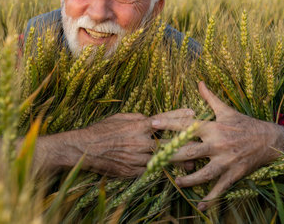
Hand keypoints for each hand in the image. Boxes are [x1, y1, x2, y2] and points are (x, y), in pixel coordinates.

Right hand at [42, 110, 194, 176]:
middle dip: (185, 144)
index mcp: (138, 125)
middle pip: (168, 143)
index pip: (164, 119)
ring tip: (190, 163)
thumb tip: (151, 119)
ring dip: (175, 161)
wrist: (84, 149)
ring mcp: (137, 158)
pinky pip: (148, 170)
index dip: (179, 116)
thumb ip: (138, 118)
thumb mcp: (120, 117)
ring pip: (161, 160)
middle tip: (199, 144)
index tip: (192, 113)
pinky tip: (167, 171)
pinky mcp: (132, 171)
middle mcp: (141, 142)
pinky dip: (157, 169)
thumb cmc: (101, 130)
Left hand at [152, 81, 283, 210]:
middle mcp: (218, 144)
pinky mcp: (234, 174)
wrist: (270, 140)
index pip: (188, 124)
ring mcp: (226, 161)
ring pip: (204, 173)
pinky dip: (210, 199)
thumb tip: (199, 82)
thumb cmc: (245, 123)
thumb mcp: (227, 110)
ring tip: (175, 181)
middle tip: (154, 158)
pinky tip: (199, 207)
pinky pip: (220, 188)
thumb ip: (210, 97)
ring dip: (189, 179)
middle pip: (191, 151)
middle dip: (172, 155)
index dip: (169, 123)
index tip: (153, 123)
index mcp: (214, 127)